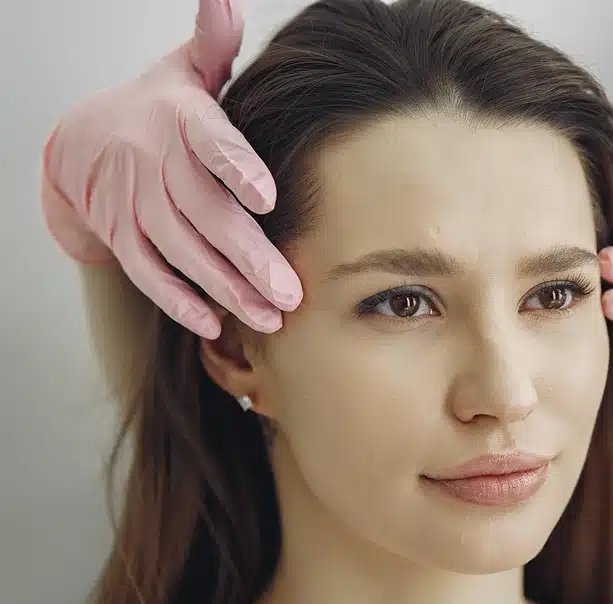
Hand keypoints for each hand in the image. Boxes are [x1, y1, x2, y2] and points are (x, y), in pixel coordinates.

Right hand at [41, 0, 301, 338]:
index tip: (267, 195)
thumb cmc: (160, 107)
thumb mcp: (184, 70)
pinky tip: (215, 324)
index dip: (236, 167)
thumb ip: (213, 44)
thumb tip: (222, 0)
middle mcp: (156, 164)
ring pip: (183, 252)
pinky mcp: (123, 237)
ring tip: (271, 317)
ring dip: (226, 289)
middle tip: (291, 292)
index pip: (210, 142)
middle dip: (249, 256)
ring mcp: (136, 205)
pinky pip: (150, 274)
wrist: (83, 139)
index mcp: (181, 119)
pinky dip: (180, 301)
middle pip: (205, 214)